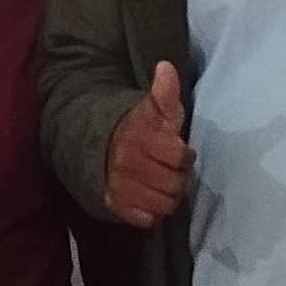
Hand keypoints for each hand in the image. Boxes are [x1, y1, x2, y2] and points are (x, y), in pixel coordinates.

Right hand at [102, 61, 193, 228]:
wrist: (101, 146)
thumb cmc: (140, 128)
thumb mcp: (156, 108)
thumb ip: (165, 91)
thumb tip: (165, 67)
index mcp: (142, 139)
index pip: (181, 158)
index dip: (184, 155)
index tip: (179, 150)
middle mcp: (129, 165)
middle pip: (175, 184)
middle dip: (178, 177)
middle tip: (171, 168)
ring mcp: (122, 187)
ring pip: (164, 204)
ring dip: (168, 195)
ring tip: (163, 181)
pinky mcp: (117, 206)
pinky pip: (147, 219)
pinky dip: (152, 211)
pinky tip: (151, 196)